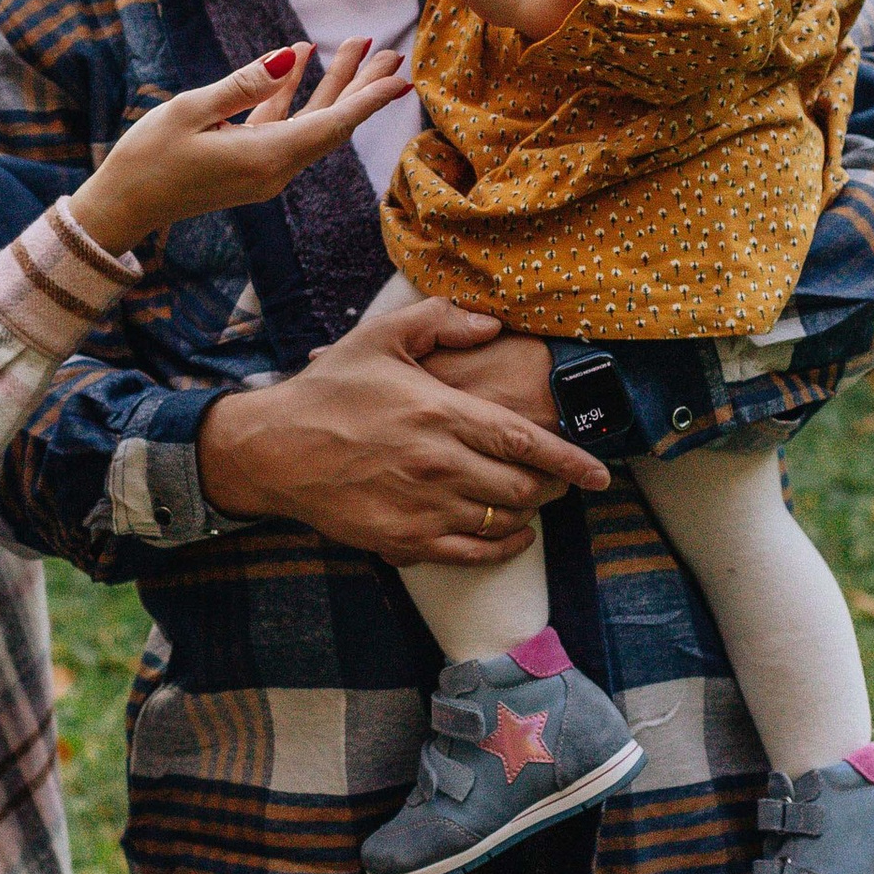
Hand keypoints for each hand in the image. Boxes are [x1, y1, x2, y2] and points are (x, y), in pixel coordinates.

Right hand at [70, 36, 410, 258]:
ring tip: (354, 46)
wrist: (122, 207)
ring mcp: (263, 171)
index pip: (333, 125)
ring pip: (312, 125)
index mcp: (265, 158)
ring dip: (332, 87)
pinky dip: (295, 96)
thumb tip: (288, 59)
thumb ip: (244, 84)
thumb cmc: (147, 158)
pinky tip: (300, 63)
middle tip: (390, 51)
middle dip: (362, 86)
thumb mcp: (191, 110)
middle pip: (332, 125)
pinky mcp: (249, 167)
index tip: (401, 77)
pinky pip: (284, 128)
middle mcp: (274, 170)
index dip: (369, 99)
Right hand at [198, 295, 607, 561]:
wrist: (274, 449)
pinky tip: (511, 537)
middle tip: (554, 481)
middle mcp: (441, 464)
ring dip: (526, 515)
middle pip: (521, 487)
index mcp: (443, 413)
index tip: (599, 473)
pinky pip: (472, 553)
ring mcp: (424, 506)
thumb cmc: (329, 390)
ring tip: (529, 503)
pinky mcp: (405, 539)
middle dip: (548, 487)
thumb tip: (492, 323)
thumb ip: (441, 320)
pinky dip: (502, 547)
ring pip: (502, 521)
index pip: (527, 443)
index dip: (571, 461)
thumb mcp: (381, 337)